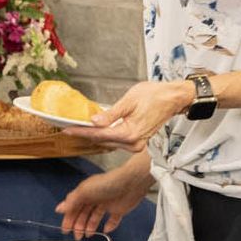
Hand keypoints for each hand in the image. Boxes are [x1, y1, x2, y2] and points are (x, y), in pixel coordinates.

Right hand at [55, 160, 151, 239]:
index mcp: (84, 193)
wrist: (130, 184)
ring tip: (88, 235)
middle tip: (77, 236)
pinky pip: (112, 220)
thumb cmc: (106, 184)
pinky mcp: (118, 210)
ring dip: (90, 226)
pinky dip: (109, 225)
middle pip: (83, 214)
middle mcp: (94, 198)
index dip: (69, 219)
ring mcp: (106, 204)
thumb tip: (59, 209)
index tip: (65, 229)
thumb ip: (71, 201)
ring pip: (95, 217)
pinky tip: (106, 230)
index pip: (73, 208)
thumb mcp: (84, 191)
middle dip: (79, 225)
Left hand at [62, 80, 192, 152]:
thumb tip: (94, 121)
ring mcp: (136, 144)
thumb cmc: (155, 95)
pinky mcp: (138, 141)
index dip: (81, 132)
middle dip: (85, 134)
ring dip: (94, 136)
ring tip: (78, 129)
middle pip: (102, 140)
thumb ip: (111, 114)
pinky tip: (95, 130)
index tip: (67, 129)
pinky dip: (105, 136)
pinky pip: (116, 141)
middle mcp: (133, 143)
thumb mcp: (129, 101)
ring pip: (108, 142)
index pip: (99, 134)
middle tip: (68, 128)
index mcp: (130, 133)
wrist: (173, 98)